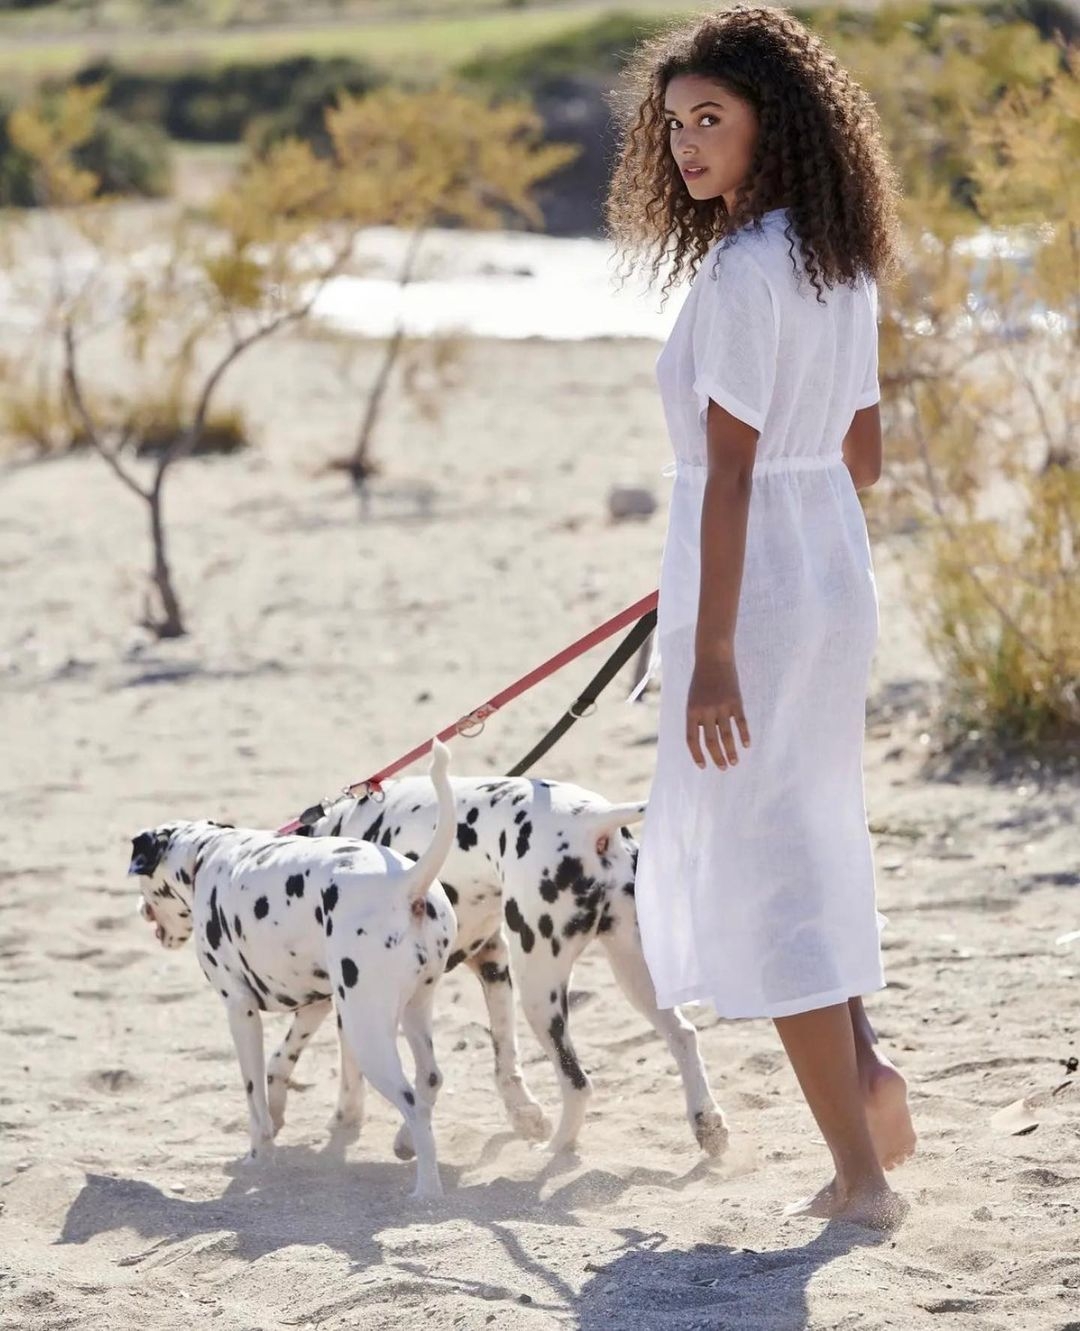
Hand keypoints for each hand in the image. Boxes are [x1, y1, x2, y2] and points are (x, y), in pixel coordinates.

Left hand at [686, 654, 750, 769]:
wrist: (713, 658)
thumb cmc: (701, 681)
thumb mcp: (692, 699)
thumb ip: (697, 718)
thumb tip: (707, 738)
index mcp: (691, 711)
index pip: (692, 739)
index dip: (697, 755)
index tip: (703, 766)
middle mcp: (705, 711)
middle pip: (711, 741)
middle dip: (717, 757)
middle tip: (723, 768)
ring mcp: (721, 706)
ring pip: (726, 735)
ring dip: (731, 751)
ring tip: (735, 762)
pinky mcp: (735, 701)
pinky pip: (741, 723)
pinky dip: (744, 735)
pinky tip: (747, 745)